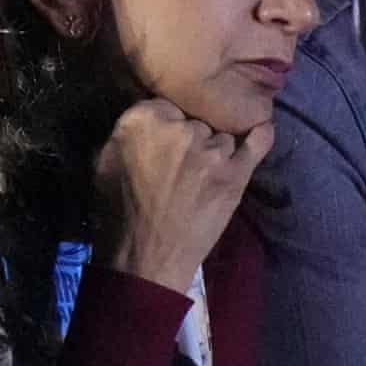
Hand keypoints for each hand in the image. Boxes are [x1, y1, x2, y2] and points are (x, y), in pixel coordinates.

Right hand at [96, 99, 271, 289]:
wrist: (146, 259)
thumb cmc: (118, 213)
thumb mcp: (104, 162)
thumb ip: (127, 132)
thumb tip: (144, 122)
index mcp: (145, 119)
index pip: (163, 106)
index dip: (163, 126)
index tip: (159, 146)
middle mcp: (183, 128)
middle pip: (195, 121)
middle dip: (187, 140)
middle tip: (178, 167)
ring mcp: (213, 151)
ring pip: (220, 137)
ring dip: (213, 152)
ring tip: (201, 178)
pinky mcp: (237, 173)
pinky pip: (258, 143)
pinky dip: (261, 135)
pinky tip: (260, 129)